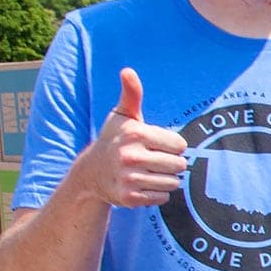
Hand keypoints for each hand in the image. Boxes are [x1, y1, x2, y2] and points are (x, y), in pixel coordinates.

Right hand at [89, 68, 187, 207]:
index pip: (180, 145)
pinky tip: (144, 184)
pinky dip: (158, 193)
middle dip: (172, 163)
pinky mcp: (129, 198)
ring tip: (150, 172)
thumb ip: (132, 94)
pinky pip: (162, 197)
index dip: (173, 145)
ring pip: (173, 182)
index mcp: (136, 135)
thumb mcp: (122, 116)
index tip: (157, 145)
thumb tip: (127, 71)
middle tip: (155, 160)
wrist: (90, 173)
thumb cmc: (114, 139)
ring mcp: (128, 179)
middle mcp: (130, 157)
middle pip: (179, 165)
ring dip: (166, 179)